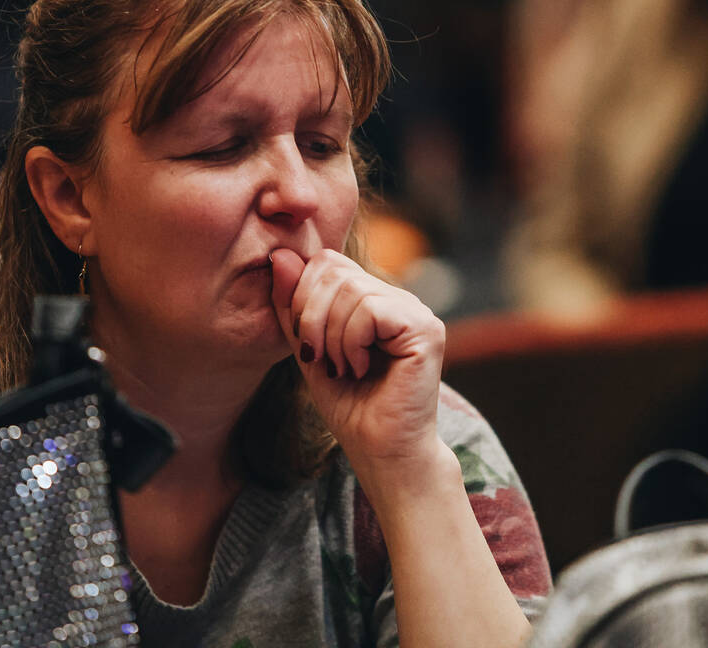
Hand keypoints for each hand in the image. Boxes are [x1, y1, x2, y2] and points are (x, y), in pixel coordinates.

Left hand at [270, 248, 445, 472]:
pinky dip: (351, 342)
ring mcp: (416, 311)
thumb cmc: (350, 408)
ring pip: (350, 290)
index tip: (306, 343)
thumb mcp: (308, 350)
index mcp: (375, 298)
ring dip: (332, 337)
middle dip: (311, 316)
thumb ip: (294, 306)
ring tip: (345, 368)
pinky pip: (370, 310)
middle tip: (320, 357)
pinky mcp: (426, 329)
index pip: (327, 262)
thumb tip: (281, 254)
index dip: (302, 295)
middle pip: (334, 270)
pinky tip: (360, 368)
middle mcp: (400, 298)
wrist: (382, 454)